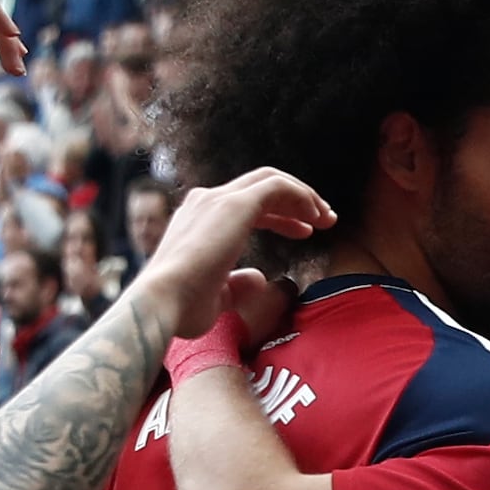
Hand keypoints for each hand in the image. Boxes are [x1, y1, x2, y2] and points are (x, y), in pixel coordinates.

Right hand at [123, 165, 335, 343]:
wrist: (161, 303)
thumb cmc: (182, 308)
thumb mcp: (217, 297)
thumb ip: (238, 284)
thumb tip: (260, 277)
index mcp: (198, 219)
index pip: (246, 205)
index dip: (279, 216)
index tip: (304, 232)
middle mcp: (206, 202)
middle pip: (260, 187)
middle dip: (296, 201)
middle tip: (324, 221)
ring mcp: (218, 200)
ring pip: (271, 181)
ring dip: (304, 197)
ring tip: (328, 219)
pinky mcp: (234, 205)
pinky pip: (277, 187)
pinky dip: (301, 196)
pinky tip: (316, 217)